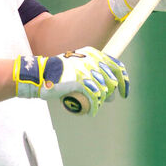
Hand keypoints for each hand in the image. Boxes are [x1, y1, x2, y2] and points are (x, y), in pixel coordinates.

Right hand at [13, 47, 128, 116]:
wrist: (41, 75)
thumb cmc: (60, 73)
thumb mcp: (78, 64)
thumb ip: (93, 70)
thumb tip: (110, 86)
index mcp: (93, 53)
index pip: (117, 65)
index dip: (124, 80)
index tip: (124, 92)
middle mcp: (92, 59)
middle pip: (111, 80)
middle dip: (111, 92)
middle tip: (107, 99)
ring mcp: (86, 69)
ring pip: (103, 90)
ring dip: (101, 100)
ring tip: (94, 104)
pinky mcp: (79, 80)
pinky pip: (94, 97)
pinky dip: (95, 106)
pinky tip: (92, 112)